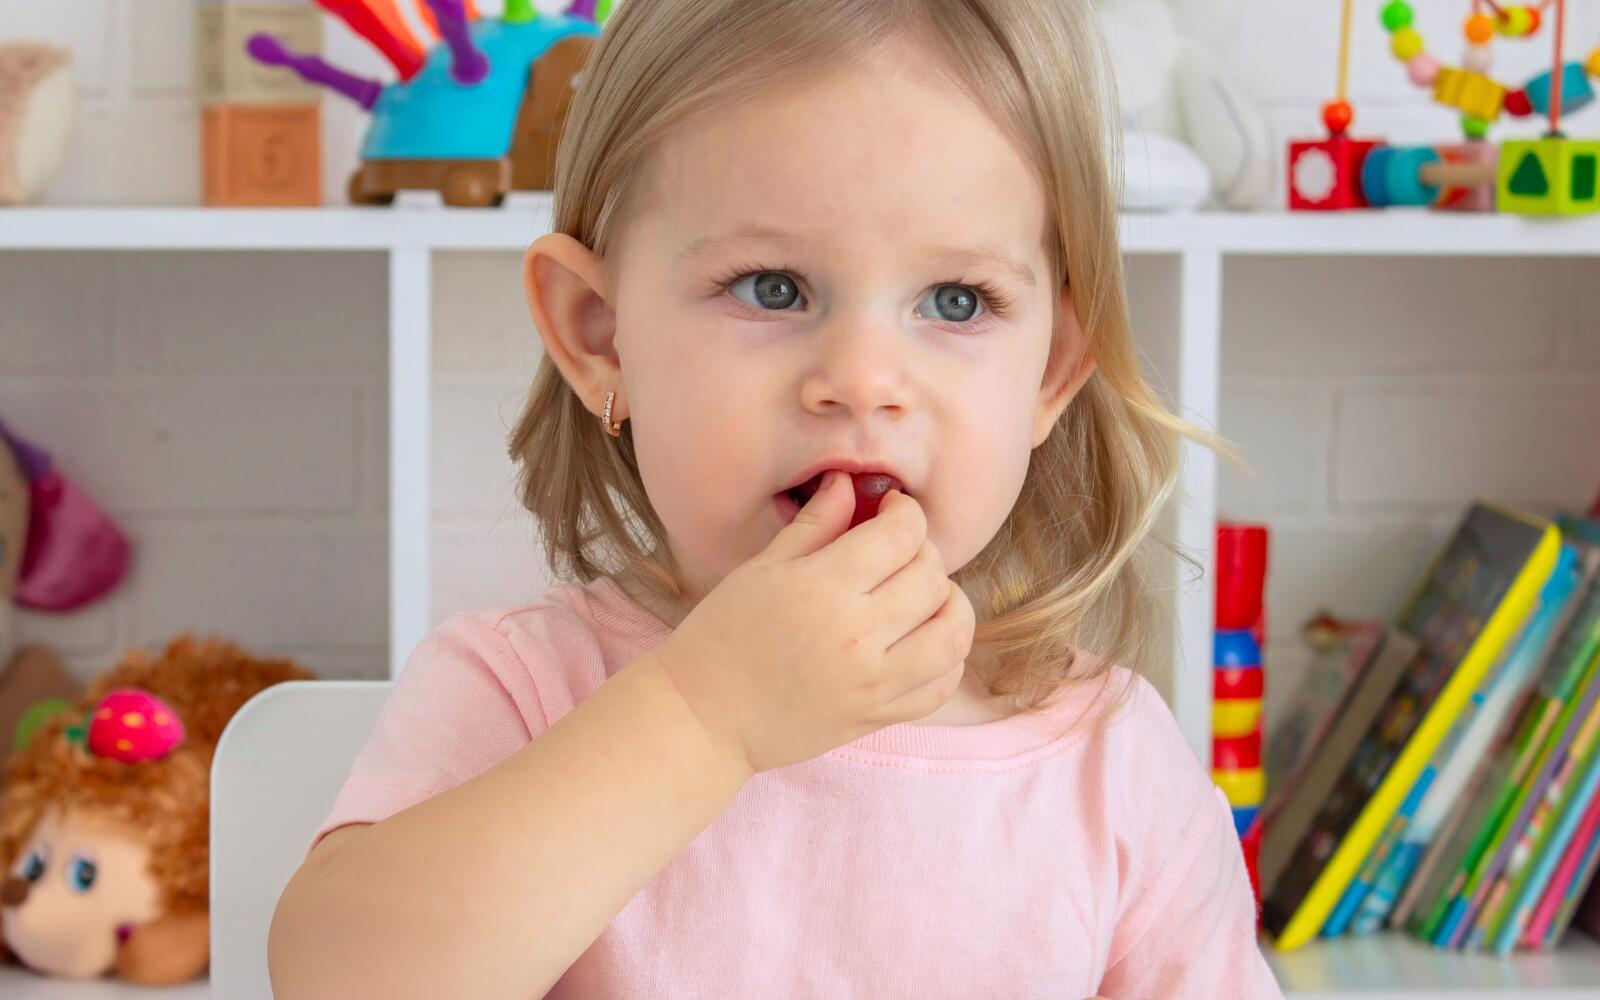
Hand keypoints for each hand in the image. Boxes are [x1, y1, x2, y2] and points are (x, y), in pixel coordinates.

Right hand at [651, 471, 974, 773]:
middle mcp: (857, 634)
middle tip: (898, 552)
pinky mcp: (878, 716)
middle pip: (931, 576)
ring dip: (949, 604)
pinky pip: (942, 685)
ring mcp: (873, 681)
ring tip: (924, 596)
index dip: (905, 512)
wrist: (704, 715)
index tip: (891, 511)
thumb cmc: (723, 634)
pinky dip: (947, 657)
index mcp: (824, 587)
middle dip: (923, 552)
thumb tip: (850, 483)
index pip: (902, 534)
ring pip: (952, 631)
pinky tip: (925, 640)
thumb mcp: (762, 567)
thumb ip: (816, 524)